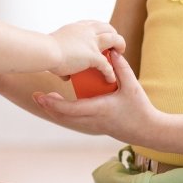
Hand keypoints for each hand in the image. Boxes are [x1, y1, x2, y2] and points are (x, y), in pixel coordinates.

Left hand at [33, 50, 155, 140]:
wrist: (146, 130)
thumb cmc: (140, 109)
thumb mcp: (133, 87)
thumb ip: (122, 68)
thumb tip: (113, 52)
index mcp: (100, 110)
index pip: (72, 109)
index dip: (55, 104)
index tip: (43, 96)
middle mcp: (93, 120)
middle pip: (64, 117)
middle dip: (48, 107)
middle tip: (36, 96)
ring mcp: (93, 126)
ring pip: (67, 121)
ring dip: (54, 111)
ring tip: (43, 98)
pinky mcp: (94, 127)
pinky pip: (74, 122)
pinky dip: (63, 114)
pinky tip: (57, 105)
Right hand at [46, 21, 125, 81]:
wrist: (45, 52)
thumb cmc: (45, 50)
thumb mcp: (55, 47)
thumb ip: (61, 57)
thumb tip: (65, 73)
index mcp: (77, 27)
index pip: (93, 24)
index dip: (99, 30)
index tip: (100, 36)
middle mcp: (86, 31)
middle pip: (107, 27)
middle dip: (113, 34)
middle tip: (115, 44)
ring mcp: (92, 42)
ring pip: (114, 39)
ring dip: (120, 45)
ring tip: (121, 53)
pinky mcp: (93, 56)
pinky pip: (107, 64)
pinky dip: (110, 72)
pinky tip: (111, 78)